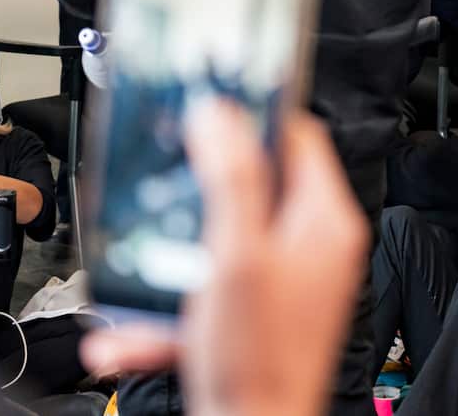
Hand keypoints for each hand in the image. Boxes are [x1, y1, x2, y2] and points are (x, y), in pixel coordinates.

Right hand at [80, 104, 370, 415]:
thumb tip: (220, 113)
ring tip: (146, 252)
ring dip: (178, 248)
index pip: (300, 135)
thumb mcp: (235, 251)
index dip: (256, 113)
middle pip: (259, 182)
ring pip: (227, 237)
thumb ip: (231, 177)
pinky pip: (212, 288)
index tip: (216, 100)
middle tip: (171, 168)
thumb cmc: (257, 357)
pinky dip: (171, 305)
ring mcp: (289, 281)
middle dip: (205, 181)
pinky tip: (132, 331)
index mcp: (325, 221)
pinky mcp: (262, 313)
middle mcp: (315, 247)